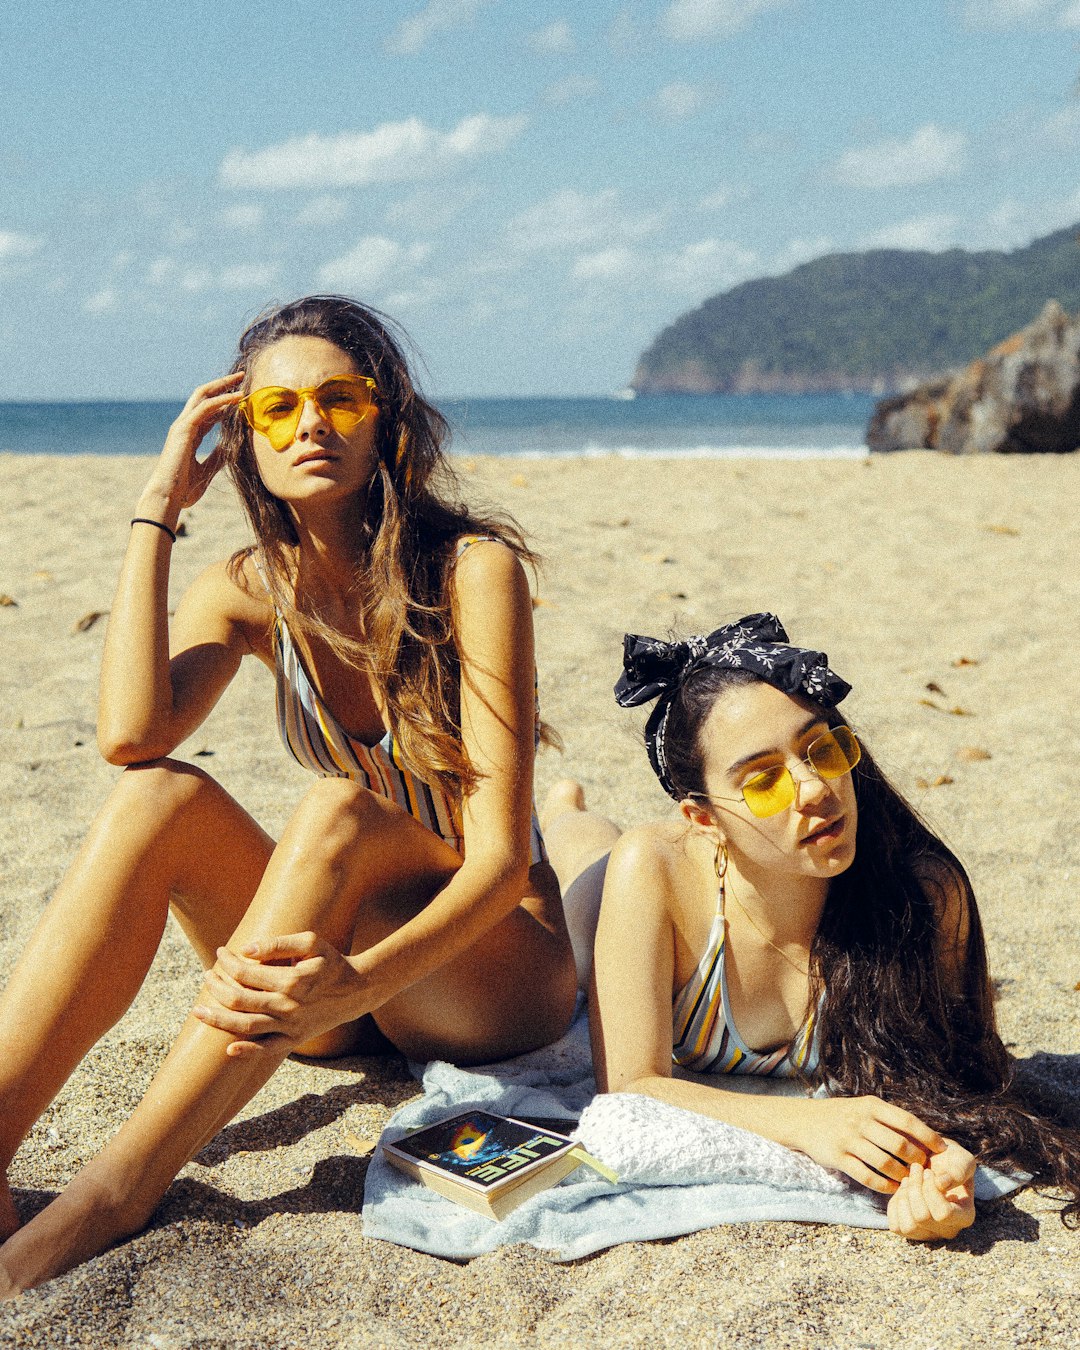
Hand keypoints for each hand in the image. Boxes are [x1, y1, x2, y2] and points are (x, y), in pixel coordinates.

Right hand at [141, 372, 243, 520]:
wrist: (167, 497)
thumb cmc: (183, 489)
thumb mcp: (207, 470)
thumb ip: (218, 457)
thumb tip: (232, 449)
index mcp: (189, 435)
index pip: (208, 411)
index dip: (225, 402)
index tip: (242, 396)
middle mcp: (184, 426)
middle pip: (204, 396)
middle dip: (222, 384)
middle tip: (242, 377)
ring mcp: (182, 426)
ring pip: (203, 396)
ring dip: (223, 386)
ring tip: (242, 379)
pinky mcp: (183, 429)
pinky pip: (205, 408)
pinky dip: (222, 400)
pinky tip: (237, 398)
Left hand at [192, 931, 368, 1057]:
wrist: (355, 991)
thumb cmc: (330, 962)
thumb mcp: (312, 942)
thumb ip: (279, 943)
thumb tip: (246, 949)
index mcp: (292, 980)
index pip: (247, 972)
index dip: (229, 962)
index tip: (221, 952)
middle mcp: (289, 1006)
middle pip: (240, 999)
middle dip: (217, 986)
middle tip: (206, 975)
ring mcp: (290, 1026)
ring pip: (246, 1026)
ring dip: (219, 1019)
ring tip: (198, 1010)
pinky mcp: (294, 1040)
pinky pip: (266, 1050)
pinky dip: (247, 1052)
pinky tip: (228, 1049)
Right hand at [801, 1096, 945, 1193]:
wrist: (805, 1120)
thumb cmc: (843, 1115)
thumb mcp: (864, 1107)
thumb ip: (889, 1119)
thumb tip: (924, 1135)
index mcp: (871, 1106)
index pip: (907, 1121)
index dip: (928, 1136)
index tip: (942, 1149)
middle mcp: (860, 1121)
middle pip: (899, 1144)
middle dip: (917, 1159)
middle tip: (925, 1168)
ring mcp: (848, 1140)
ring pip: (885, 1162)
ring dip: (902, 1174)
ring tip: (910, 1179)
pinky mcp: (839, 1158)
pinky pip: (868, 1176)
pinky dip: (884, 1185)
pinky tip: (892, 1187)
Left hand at [887, 1141, 976, 1240]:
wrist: (933, 1159)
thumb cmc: (949, 1160)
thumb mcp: (961, 1159)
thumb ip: (958, 1170)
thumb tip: (941, 1185)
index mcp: (965, 1216)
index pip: (943, 1214)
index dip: (930, 1190)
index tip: (927, 1171)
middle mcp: (948, 1230)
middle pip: (922, 1218)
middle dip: (915, 1189)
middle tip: (915, 1169)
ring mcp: (929, 1233)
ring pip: (909, 1226)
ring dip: (904, 1197)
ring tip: (907, 1179)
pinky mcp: (910, 1230)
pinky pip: (896, 1226)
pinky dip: (895, 1205)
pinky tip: (902, 1189)